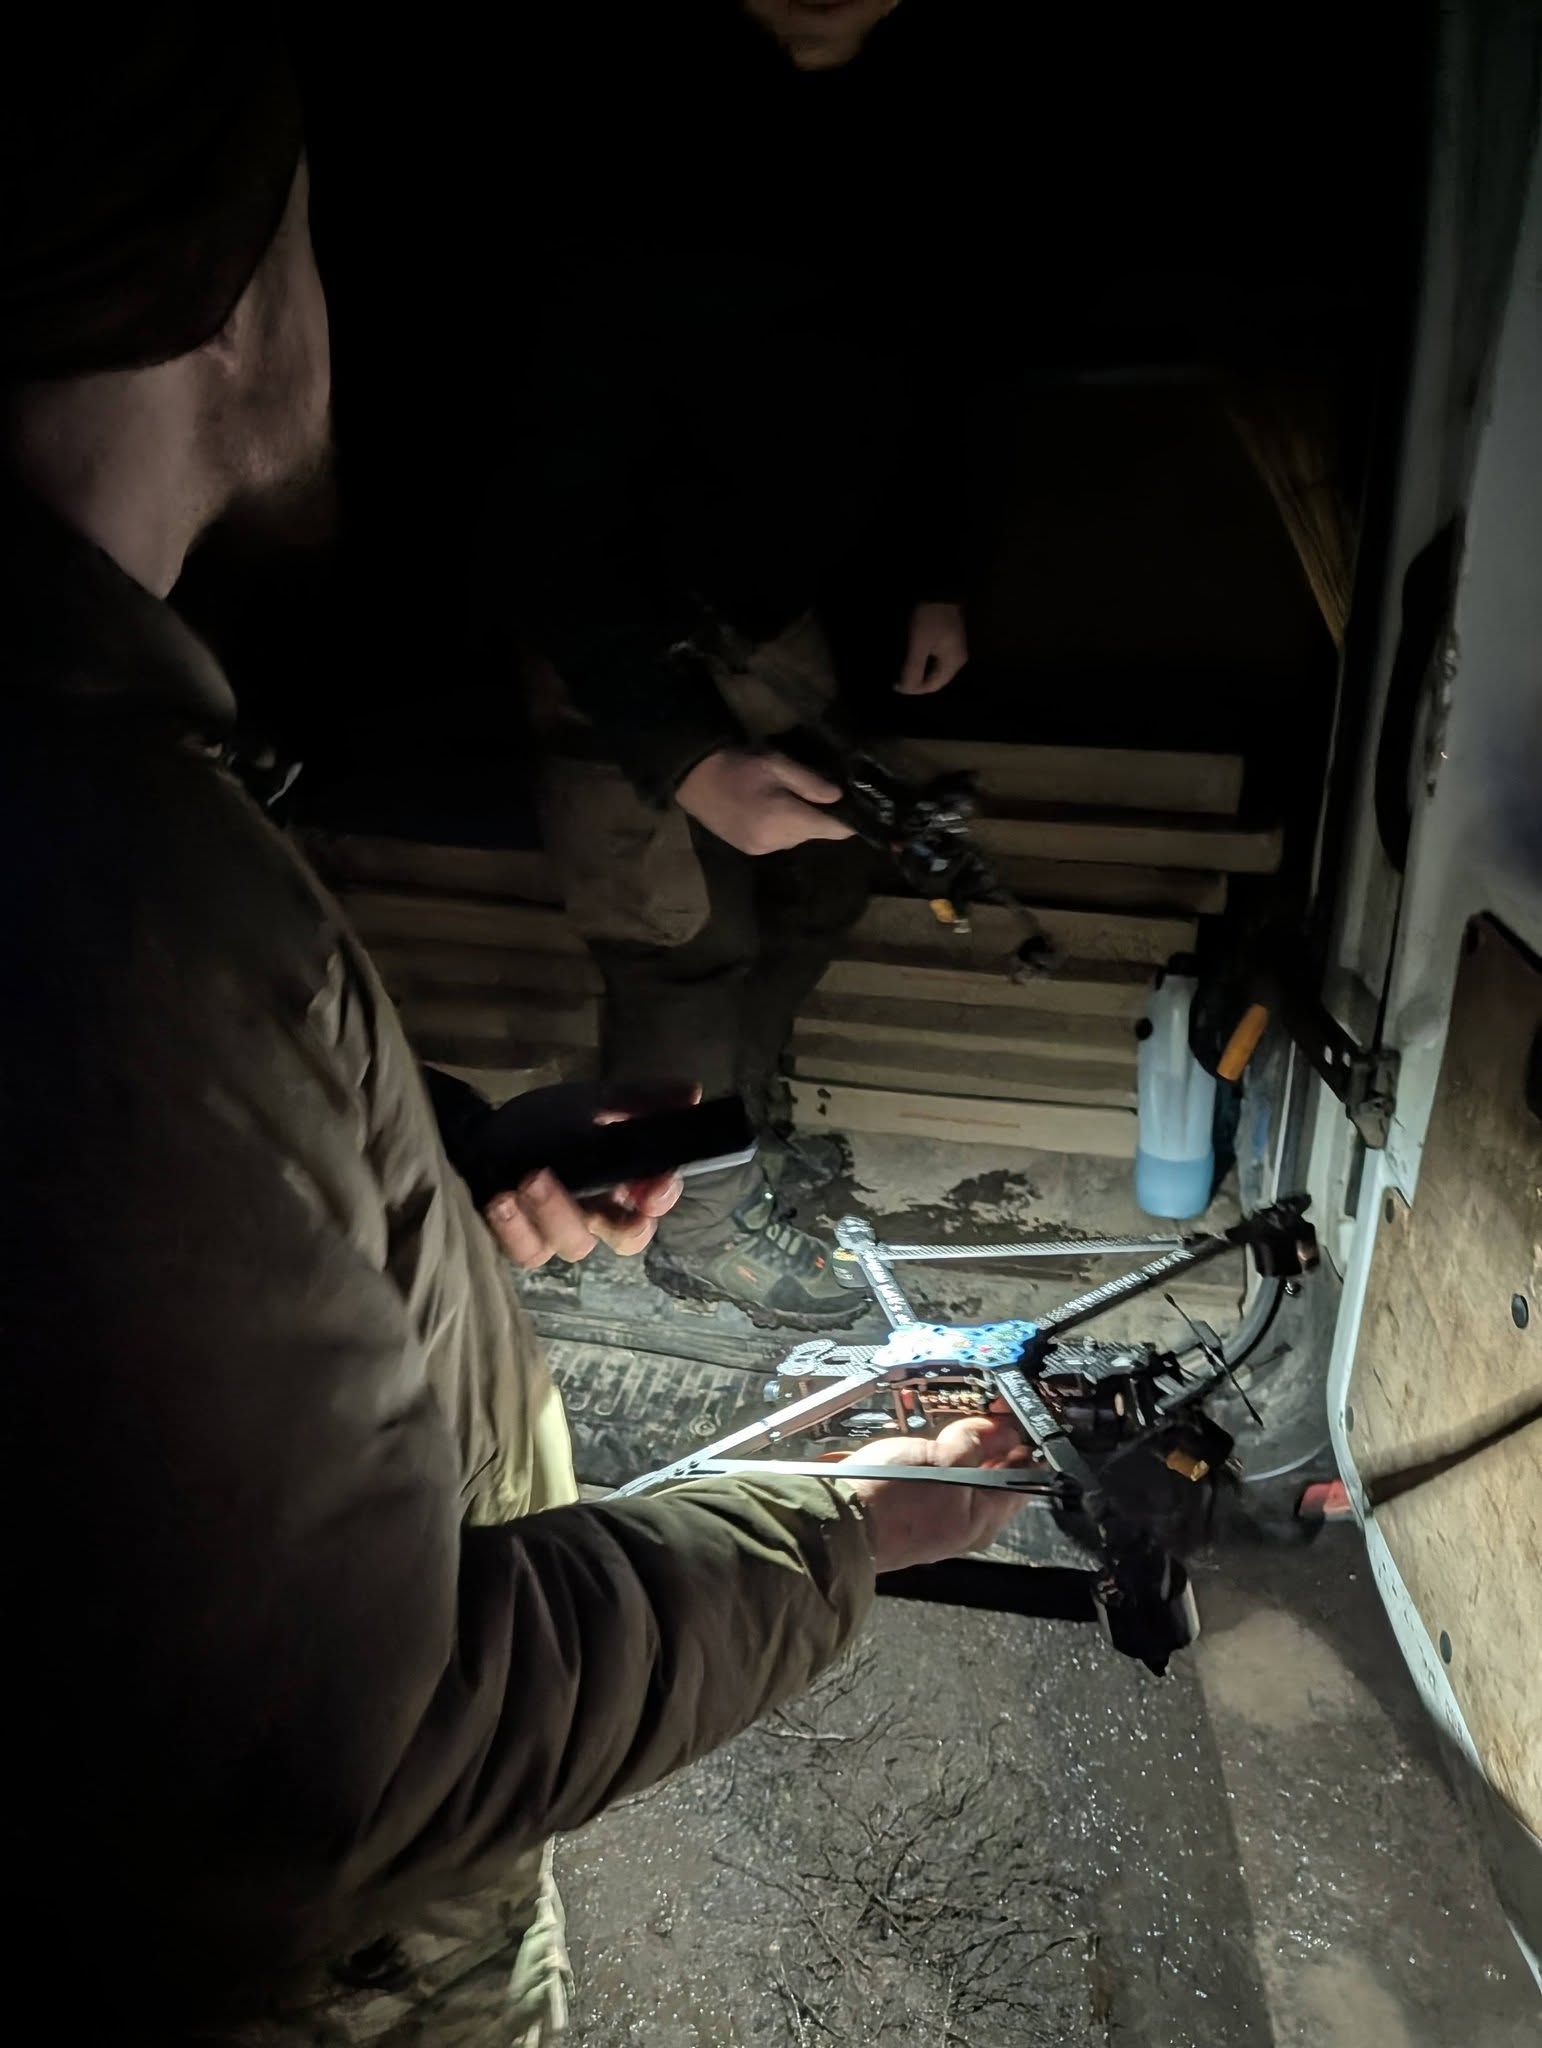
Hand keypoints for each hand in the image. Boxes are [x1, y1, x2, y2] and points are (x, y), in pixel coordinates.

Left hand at [482, 1083, 692, 1268]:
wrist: (486, 1133)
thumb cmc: (548, 1122)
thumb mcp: (593, 1101)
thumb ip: (640, 1100)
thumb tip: (691, 1092)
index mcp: (623, 1184)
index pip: (654, 1203)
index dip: (660, 1199)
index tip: (655, 1187)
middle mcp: (597, 1214)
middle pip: (626, 1238)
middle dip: (624, 1223)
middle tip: (607, 1193)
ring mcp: (558, 1233)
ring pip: (575, 1245)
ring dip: (557, 1212)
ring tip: (533, 1179)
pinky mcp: (520, 1242)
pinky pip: (527, 1251)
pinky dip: (516, 1229)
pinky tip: (503, 1199)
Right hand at [676, 747, 855, 855]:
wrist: (695, 778)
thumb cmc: (738, 765)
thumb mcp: (777, 765)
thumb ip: (810, 783)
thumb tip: (838, 797)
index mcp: (783, 819)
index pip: (830, 830)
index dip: (846, 822)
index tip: (854, 809)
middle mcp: (775, 841)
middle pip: (814, 835)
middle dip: (818, 817)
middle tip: (813, 793)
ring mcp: (761, 849)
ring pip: (797, 839)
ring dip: (799, 823)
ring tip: (787, 799)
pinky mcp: (750, 850)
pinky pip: (779, 841)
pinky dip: (782, 828)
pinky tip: (770, 810)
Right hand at [844, 1414, 1032, 1570]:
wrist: (834, 1523)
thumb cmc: (887, 1502)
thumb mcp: (940, 1459)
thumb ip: (973, 1443)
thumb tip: (998, 1430)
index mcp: (982, 1519)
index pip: (1021, 1479)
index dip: (1023, 1445)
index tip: (1018, 1419)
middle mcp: (964, 1526)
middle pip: (991, 1479)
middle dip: (993, 1446)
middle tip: (990, 1416)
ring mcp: (936, 1523)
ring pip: (962, 1480)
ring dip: (964, 1452)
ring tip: (960, 1427)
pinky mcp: (911, 1516)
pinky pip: (935, 1485)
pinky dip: (938, 1464)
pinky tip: (930, 1448)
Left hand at [896, 600, 967, 695]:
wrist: (939, 587)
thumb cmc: (929, 618)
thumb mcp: (919, 644)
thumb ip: (912, 669)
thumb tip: (904, 689)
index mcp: (953, 663)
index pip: (932, 686)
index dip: (913, 688)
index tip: (895, 684)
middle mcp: (956, 658)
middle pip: (933, 678)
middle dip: (915, 680)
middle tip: (895, 677)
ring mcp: (952, 648)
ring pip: (932, 668)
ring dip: (917, 670)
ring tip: (900, 669)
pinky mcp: (946, 638)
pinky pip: (932, 657)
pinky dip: (920, 660)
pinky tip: (909, 657)